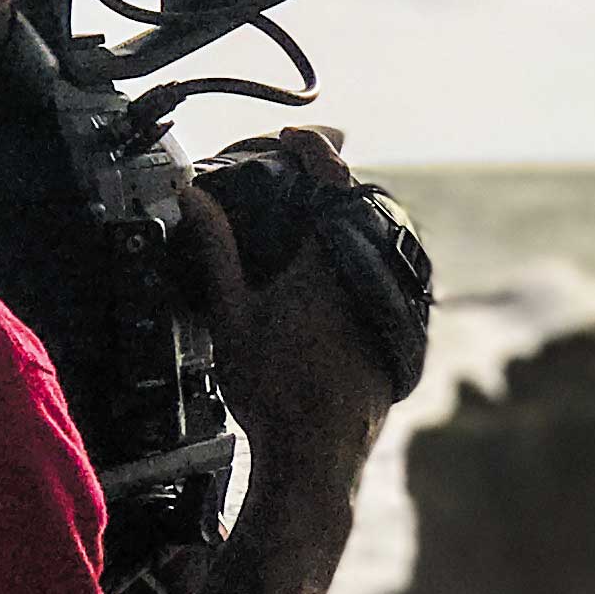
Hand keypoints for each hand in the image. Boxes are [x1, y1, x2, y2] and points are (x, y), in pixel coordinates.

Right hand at [175, 130, 394, 485]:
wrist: (318, 456)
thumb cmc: (273, 391)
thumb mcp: (232, 316)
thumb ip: (215, 252)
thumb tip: (193, 199)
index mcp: (330, 258)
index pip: (331, 176)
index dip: (313, 147)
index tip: (292, 138)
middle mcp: (370, 271)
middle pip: (362, 202)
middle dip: (333, 183)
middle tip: (300, 174)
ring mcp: (392, 298)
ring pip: (381, 237)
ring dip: (351, 221)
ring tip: (315, 219)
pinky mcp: (401, 325)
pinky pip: (389, 271)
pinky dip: (365, 256)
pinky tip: (338, 270)